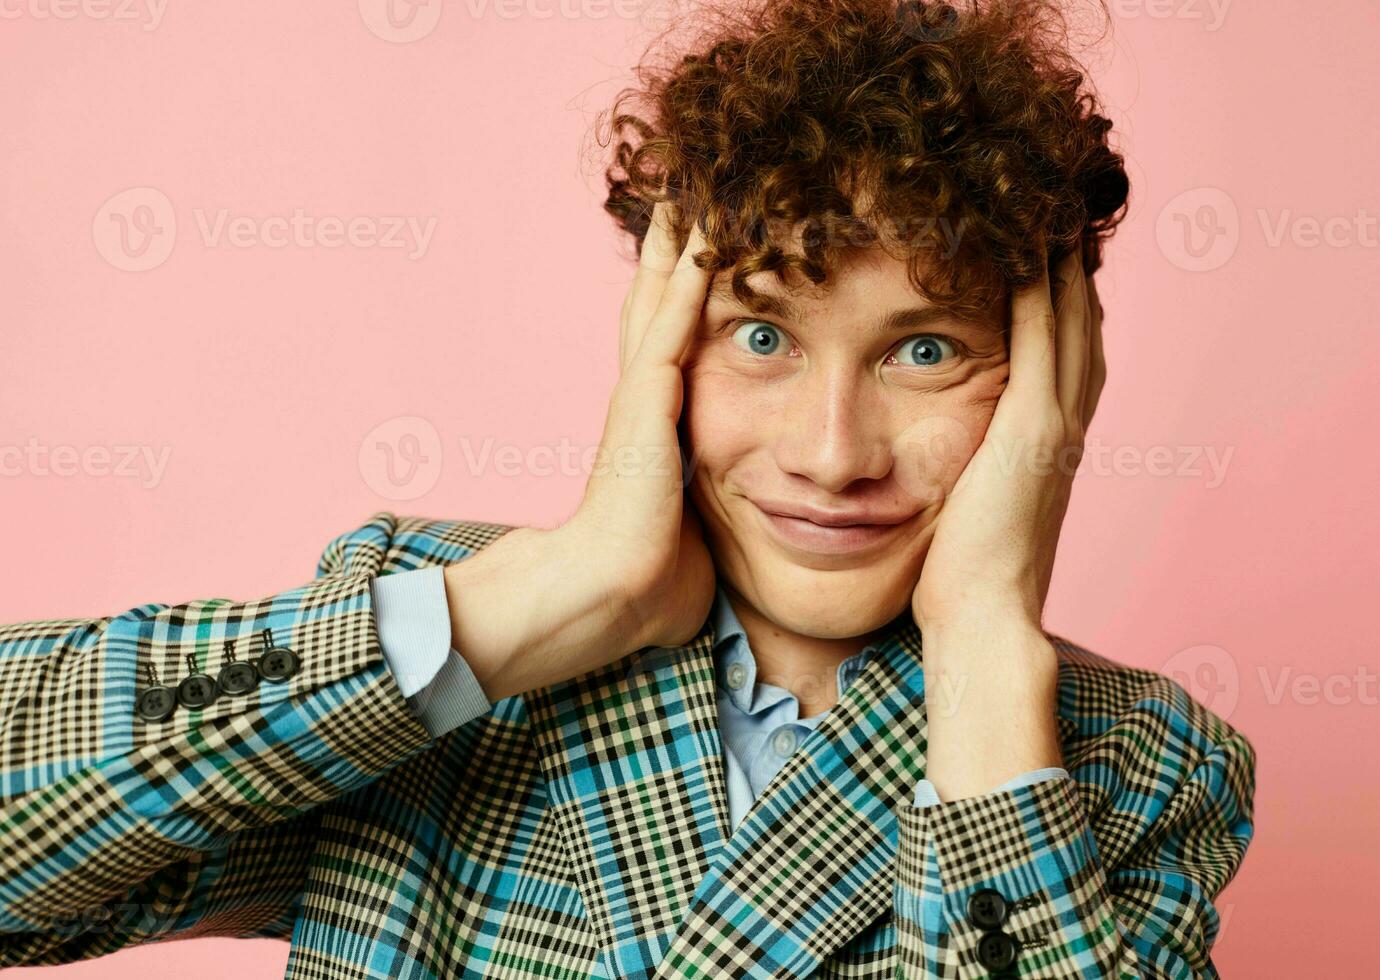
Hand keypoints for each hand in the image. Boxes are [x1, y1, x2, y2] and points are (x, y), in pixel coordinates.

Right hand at [444, 202, 714, 699]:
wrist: (609, 595)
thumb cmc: (649, 583)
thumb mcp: (692, 539)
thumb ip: (707, 525)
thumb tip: (725, 551)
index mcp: (652, 429)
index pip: (665, 347)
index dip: (675, 299)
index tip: (693, 255)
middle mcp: (641, 400)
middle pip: (652, 303)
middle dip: (666, 249)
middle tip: (680, 193)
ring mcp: (640, 395)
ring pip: (660, 298)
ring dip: (676, 243)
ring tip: (689, 187)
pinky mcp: (647, 401)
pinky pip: (674, 323)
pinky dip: (688, 275)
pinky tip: (703, 230)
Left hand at [911, 243, 1103, 637]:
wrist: (983, 618)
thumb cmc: (965, 578)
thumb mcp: (973, 508)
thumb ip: (972, 470)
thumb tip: (949, 460)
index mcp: (1053, 443)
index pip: (1067, 354)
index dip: (1067, 301)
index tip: (1052, 253)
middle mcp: (1067, 425)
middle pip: (1081, 324)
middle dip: (1074, 267)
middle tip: (1063, 211)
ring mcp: (1056, 423)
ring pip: (1070, 319)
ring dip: (1062, 260)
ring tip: (1050, 207)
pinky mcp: (1034, 427)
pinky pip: (1040, 336)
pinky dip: (1040, 287)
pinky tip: (1029, 241)